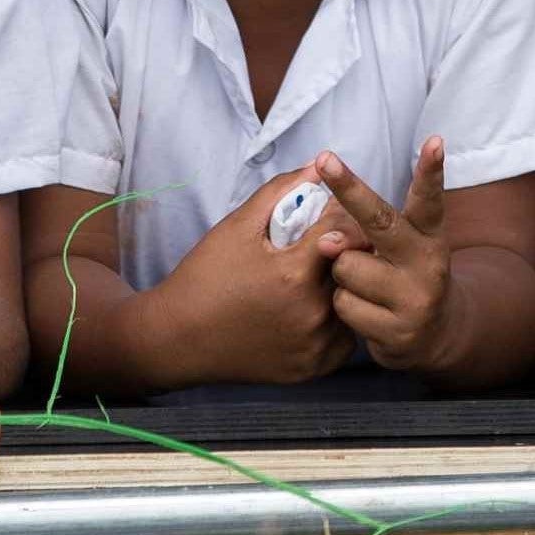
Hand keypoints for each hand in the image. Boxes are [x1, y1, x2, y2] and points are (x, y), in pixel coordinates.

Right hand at [146, 167, 365, 384]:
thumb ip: (280, 192)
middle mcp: (312, 313)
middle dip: (344, 253)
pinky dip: (335, 323)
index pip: (343, 231)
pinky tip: (308, 312)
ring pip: (353, 303)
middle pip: (355, 268)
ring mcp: (314, 345)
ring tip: (313, 281)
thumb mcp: (236, 227)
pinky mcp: (313, 368)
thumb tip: (318, 165)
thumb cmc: (205, 278)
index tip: (323, 221)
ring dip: (342, 288)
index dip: (336, 219)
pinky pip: (344, 338)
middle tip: (321, 251)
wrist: (179, 340)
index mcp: (294, 274)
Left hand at [324, 138, 458, 372]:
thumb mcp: (399, 248)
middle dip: (349, 189)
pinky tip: (366, 313)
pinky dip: (344, 306)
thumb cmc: (404, 278)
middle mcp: (427, 262)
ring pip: (346, 267)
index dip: (430, 170)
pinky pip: (344, 305)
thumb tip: (324, 237)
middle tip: (324, 160)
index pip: (428, 199)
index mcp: (427, 235)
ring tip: (365, 286)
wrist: (434, 336)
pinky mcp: (398, 331)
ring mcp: (414, 298)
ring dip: (341, 274)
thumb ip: (369, 232)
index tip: (435, 141)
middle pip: (380, 222)